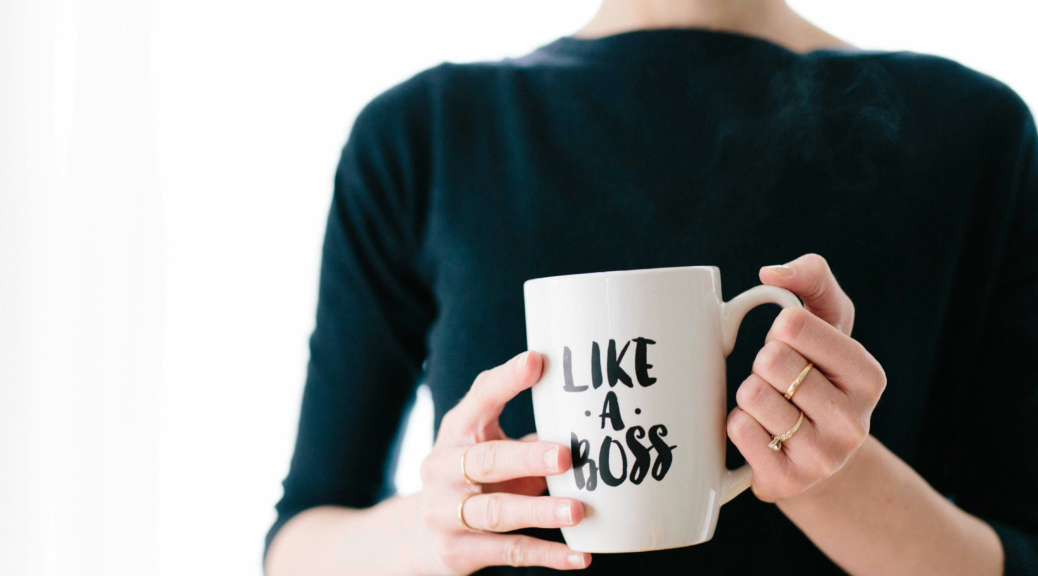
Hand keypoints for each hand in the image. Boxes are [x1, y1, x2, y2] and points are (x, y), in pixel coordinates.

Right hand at [415, 351, 591, 573]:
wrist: (421, 537)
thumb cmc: (474, 478)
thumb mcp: (489, 446)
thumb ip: (528, 435)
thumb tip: (590, 421)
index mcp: (457, 431)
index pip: (479, 399)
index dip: (506, 381)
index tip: (536, 361)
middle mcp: (443, 468)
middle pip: (486, 460)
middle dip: (527, 458)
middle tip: (565, 456)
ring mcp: (444, 513)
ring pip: (496, 512)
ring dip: (539, 511)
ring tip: (577, 510)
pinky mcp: (458, 552)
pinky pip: (509, 552)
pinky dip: (547, 555)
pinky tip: (580, 556)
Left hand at [727, 254, 886, 501]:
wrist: (814, 456)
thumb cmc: (817, 374)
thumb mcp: (827, 322)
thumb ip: (812, 278)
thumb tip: (771, 273)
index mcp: (868, 376)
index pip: (792, 324)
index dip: (779, 331)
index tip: (793, 348)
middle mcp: (855, 421)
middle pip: (770, 360)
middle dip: (763, 364)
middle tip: (780, 382)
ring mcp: (823, 457)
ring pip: (751, 395)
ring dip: (749, 395)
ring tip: (772, 408)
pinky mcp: (788, 482)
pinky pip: (738, 429)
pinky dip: (737, 423)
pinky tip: (761, 433)